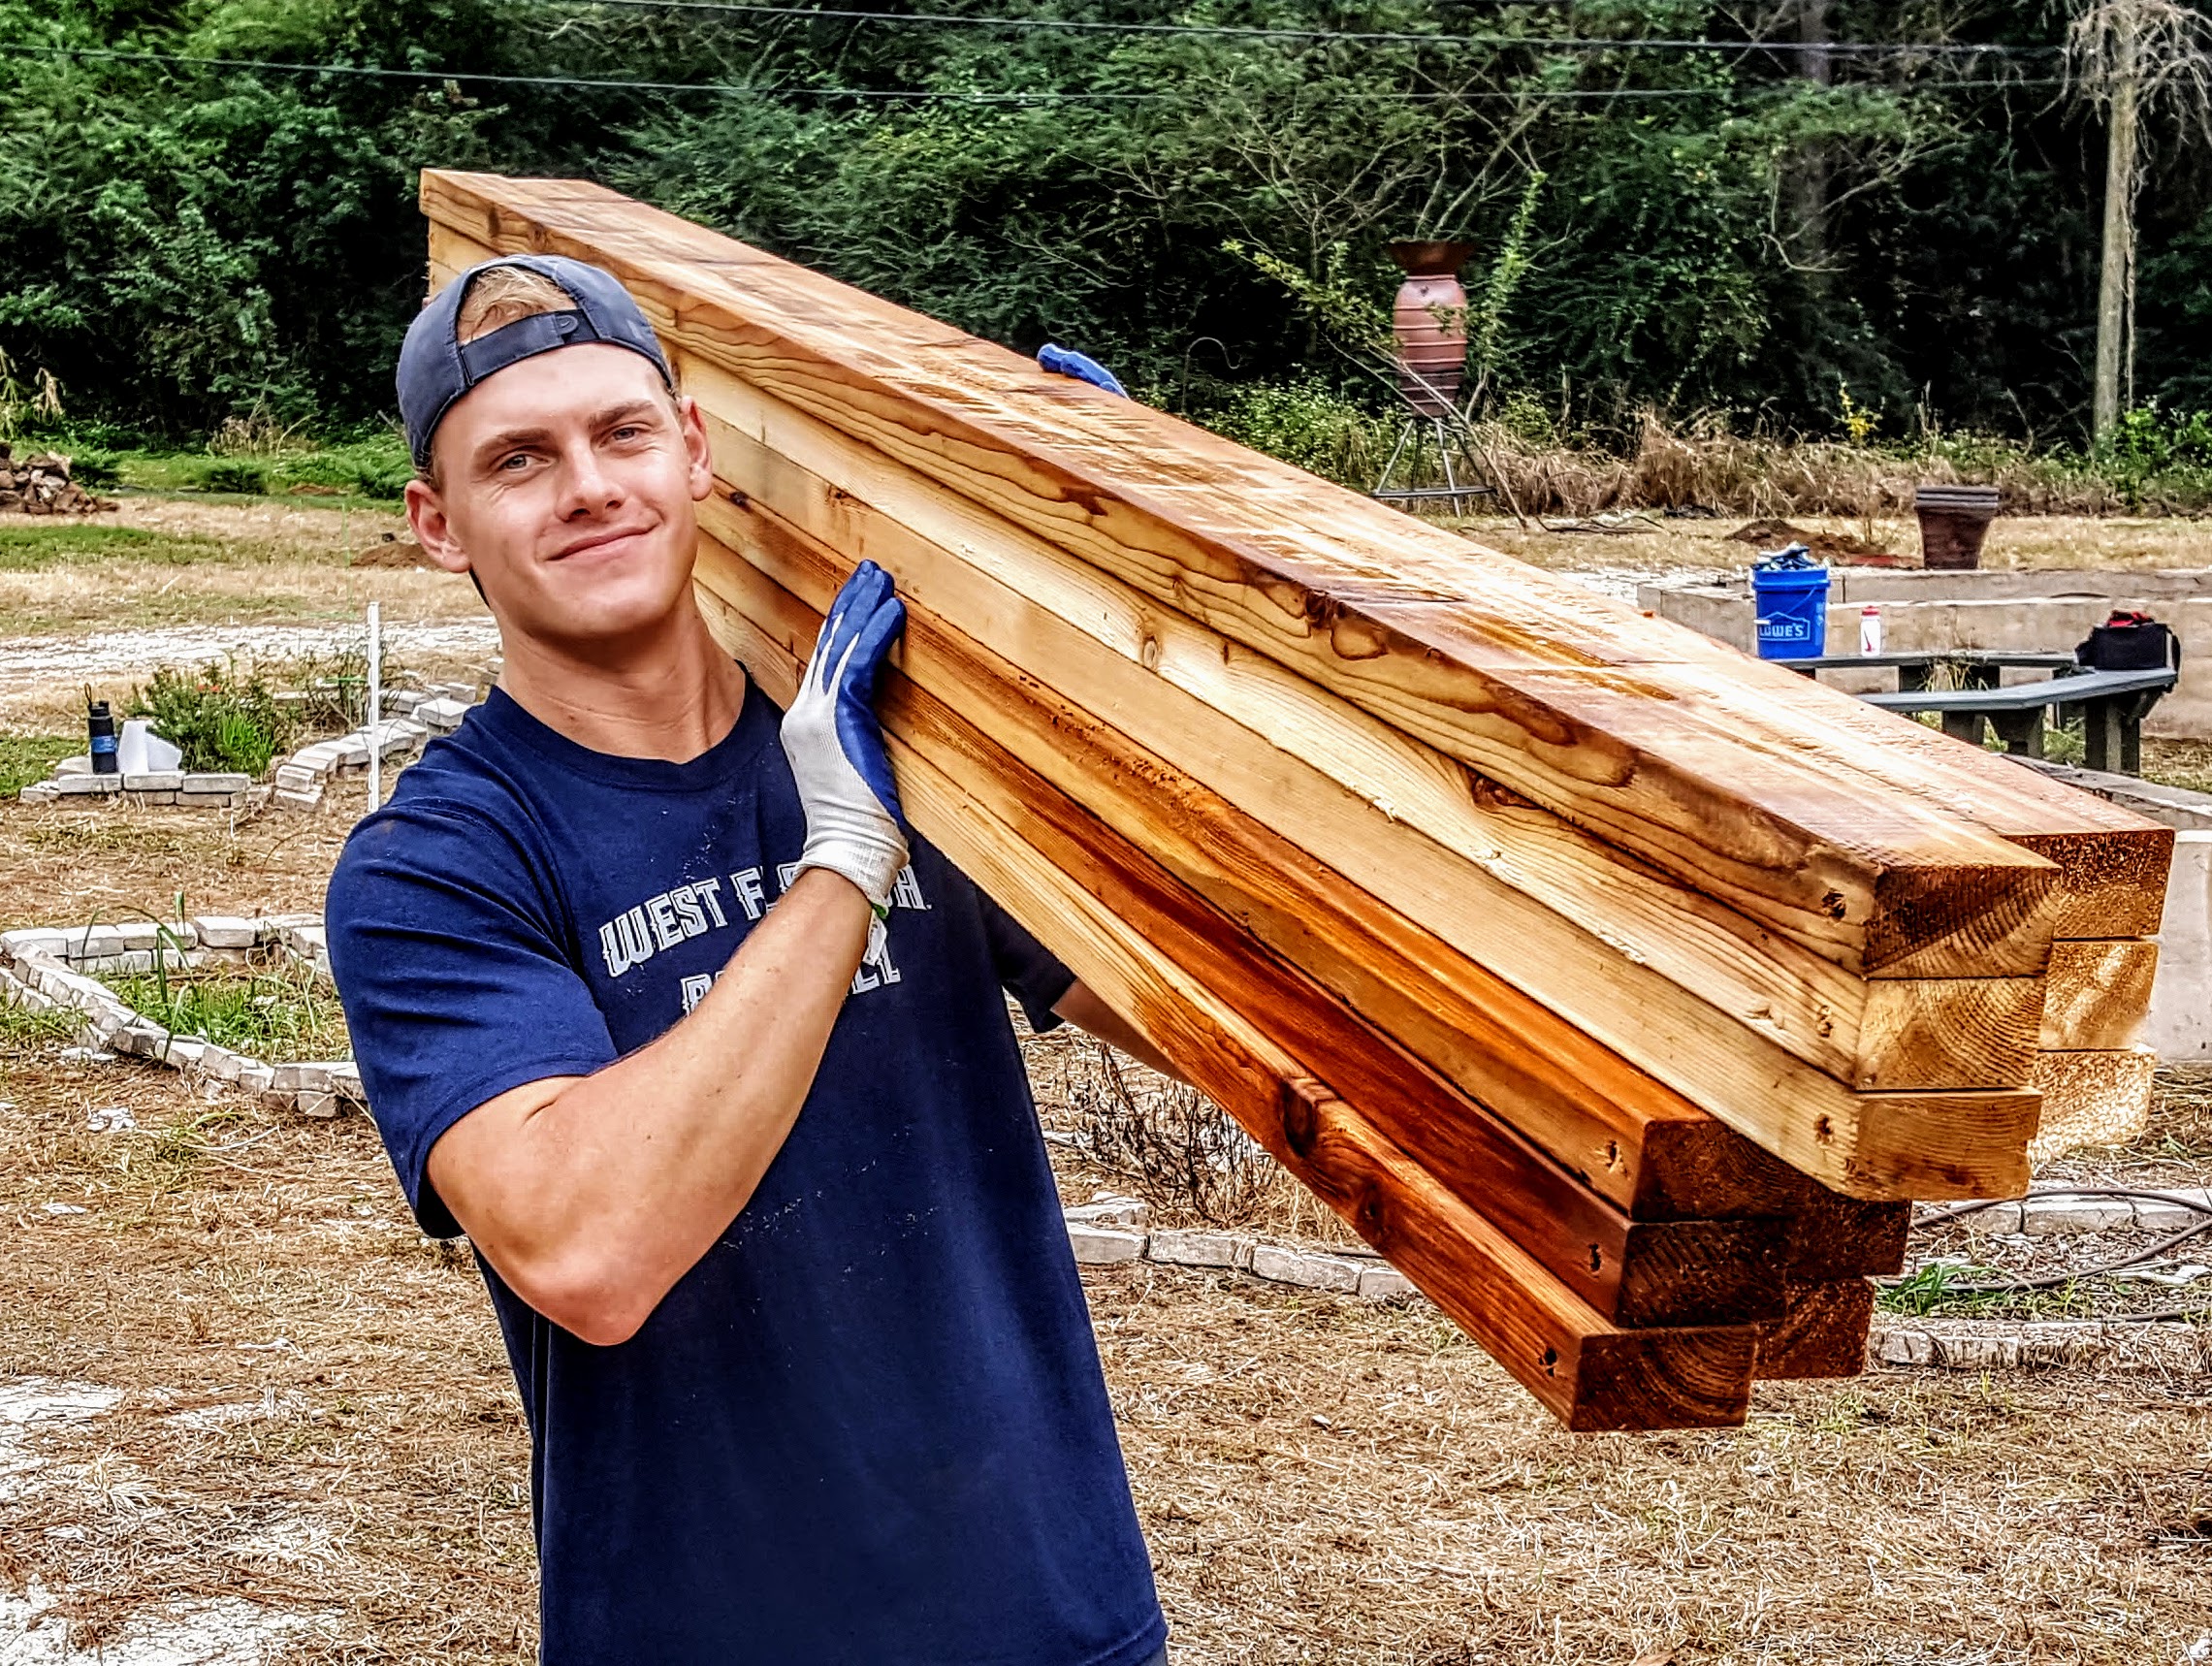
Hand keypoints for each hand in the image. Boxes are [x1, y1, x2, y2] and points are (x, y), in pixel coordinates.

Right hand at [781, 561, 908, 912]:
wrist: (847, 848)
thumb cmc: (857, 821)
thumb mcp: (851, 769)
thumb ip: (854, 737)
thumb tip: (871, 723)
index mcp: (806, 723)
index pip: (823, 662)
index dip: (841, 625)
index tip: (858, 596)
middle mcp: (806, 713)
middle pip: (829, 645)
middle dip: (851, 604)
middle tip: (871, 572)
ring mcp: (820, 716)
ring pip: (842, 649)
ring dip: (865, 609)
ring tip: (884, 580)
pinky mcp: (842, 721)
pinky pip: (861, 667)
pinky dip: (877, 636)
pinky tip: (893, 611)